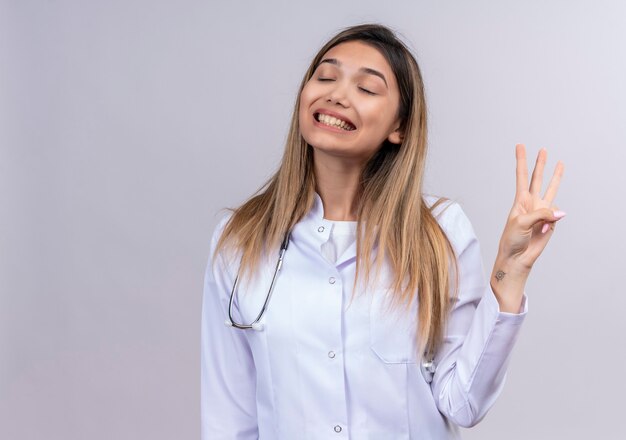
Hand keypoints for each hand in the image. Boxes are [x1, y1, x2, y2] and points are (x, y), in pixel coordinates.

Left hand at [497, 144, 564, 272]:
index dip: (521, 161)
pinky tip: (542, 231)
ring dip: (556, 178)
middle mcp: (531, 203)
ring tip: (560, 164)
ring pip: (551, 191)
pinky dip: (551, 223)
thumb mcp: (521, 223)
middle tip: (543, 150)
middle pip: (537, 179)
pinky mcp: (550, 222)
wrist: (517, 258)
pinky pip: (556, 217)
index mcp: (520, 201)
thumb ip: (541, 214)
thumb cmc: (512, 239)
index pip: (521, 177)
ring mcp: (542, 212)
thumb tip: (560, 212)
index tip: (519, 146)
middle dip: (540, 165)